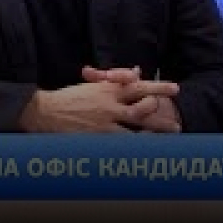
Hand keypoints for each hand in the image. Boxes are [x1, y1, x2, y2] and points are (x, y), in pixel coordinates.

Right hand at [18, 76, 178, 132]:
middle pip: (143, 107)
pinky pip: (123, 143)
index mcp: (109, 88)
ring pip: (136, 126)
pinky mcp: (99, 136)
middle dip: (162, 114)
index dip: (159, 88)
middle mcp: (111, 104)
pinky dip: (137, 146)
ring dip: (155, 132)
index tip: (175, 89)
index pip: (139, 86)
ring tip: (169, 136)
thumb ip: (116, 79)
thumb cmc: (69, 98)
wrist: (46, 112)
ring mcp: (106, 121)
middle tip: (177, 122)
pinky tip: (148, 151)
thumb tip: (136, 72)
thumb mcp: (94, 85)